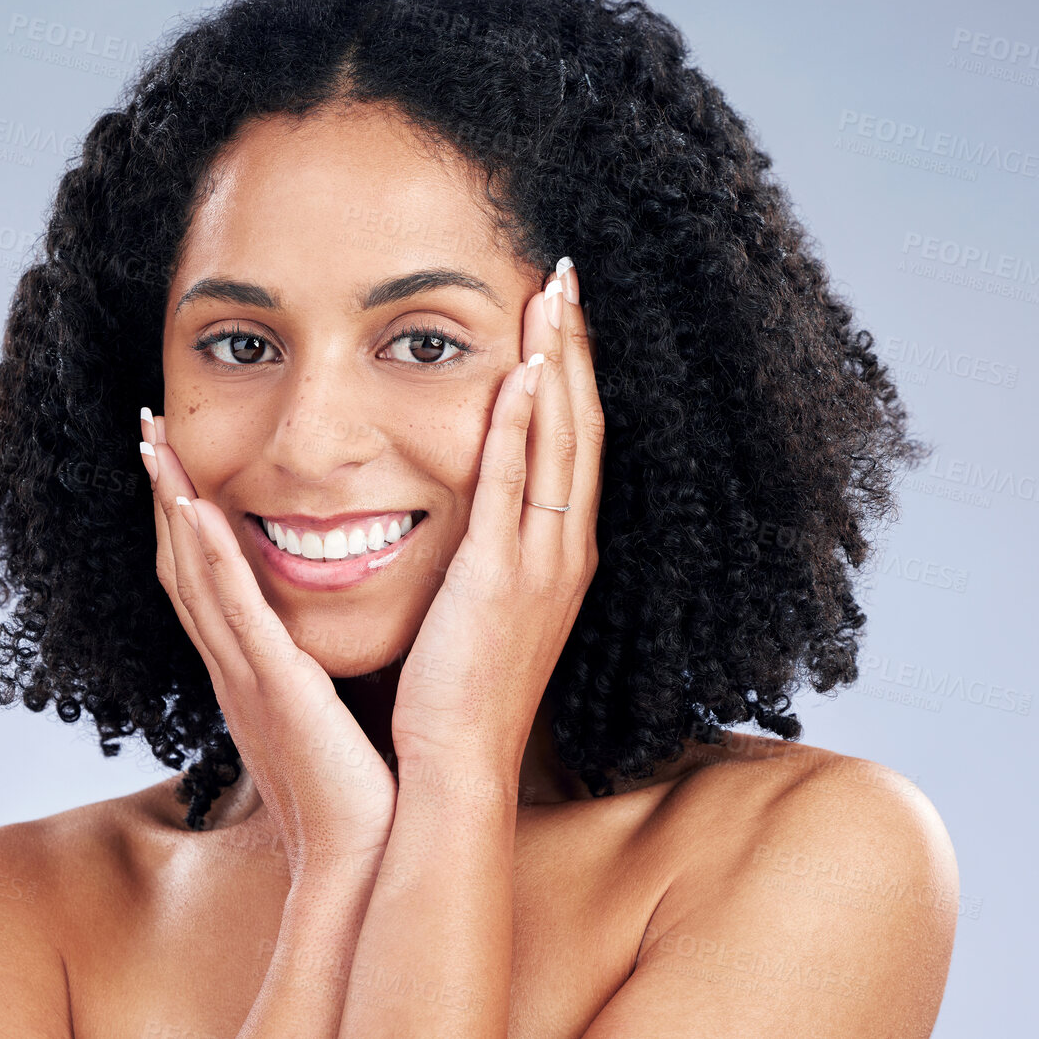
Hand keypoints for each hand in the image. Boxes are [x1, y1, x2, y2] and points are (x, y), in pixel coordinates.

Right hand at [140, 414, 398, 878]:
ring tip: (155, 441)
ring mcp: (246, 674)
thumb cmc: (353, 796)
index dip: (182, 517)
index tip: (177, 458)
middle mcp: (234, 667)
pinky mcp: (274, 684)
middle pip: (180, 564)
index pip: (204, 579)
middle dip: (162, 493)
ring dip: (170, 503)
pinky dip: (208, 555)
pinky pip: (234, 609)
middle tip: (147, 426)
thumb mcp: (326, 720)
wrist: (364, 856)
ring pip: (193, 573)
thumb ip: (314, 678)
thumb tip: (324, 650)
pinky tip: (194, 507)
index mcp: (249, 672)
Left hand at [389, 258, 603, 772]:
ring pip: (560, 440)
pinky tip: (525, 370)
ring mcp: (541, 562)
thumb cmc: (463, 692)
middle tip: (567, 273)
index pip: (576, 441)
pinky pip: (515, 485)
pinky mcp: (501, 577)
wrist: (457, 765)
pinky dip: (524, 425)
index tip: (564, 313)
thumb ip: (490, 550)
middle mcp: (566, 549)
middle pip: (581, 424)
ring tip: (552, 293)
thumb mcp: (488, 608)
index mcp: (562, 553)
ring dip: (559, 361)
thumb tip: (476, 510)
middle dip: (577, 344)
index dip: (575, 372)